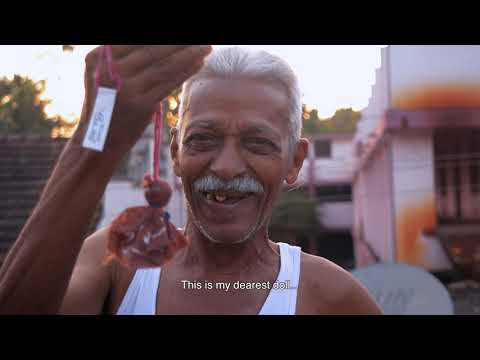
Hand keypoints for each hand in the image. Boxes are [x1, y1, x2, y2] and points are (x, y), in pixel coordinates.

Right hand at [73, 45, 211, 157]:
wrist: (100, 140)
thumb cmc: (108, 102)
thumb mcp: (103, 74)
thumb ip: (124, 56)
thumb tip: (164, 46)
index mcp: (99, 56)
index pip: (138, 39)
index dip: (165, 39)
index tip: (182, 37)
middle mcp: (111, 70)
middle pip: (153, 49)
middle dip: (180, 43)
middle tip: (201, 40)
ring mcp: (126, 88)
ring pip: (165, 66)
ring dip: (189, 55)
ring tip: (206, 48)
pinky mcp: (141, 105)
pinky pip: (169, 84)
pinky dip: (186, 72)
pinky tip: (198, 65)